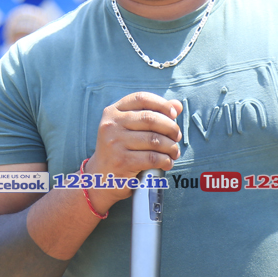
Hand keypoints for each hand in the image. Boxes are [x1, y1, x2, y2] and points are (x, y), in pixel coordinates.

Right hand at [85, 92, 183, 214]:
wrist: (100, 178)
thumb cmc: (120, 150)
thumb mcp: (130, 129)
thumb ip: (152, 114)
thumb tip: (177, 105)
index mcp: (113, 112)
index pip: (141, 98)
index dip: (161, 104)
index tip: (173, 114)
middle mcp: (111, 125)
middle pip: (150, 119)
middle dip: (170, 127)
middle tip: (176, 137)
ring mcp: (115, 143)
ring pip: (154, 140)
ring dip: (171, 147)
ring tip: (174, 152)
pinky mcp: (122, 162)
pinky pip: (152, 158)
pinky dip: (165, 160)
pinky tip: (167, 163)